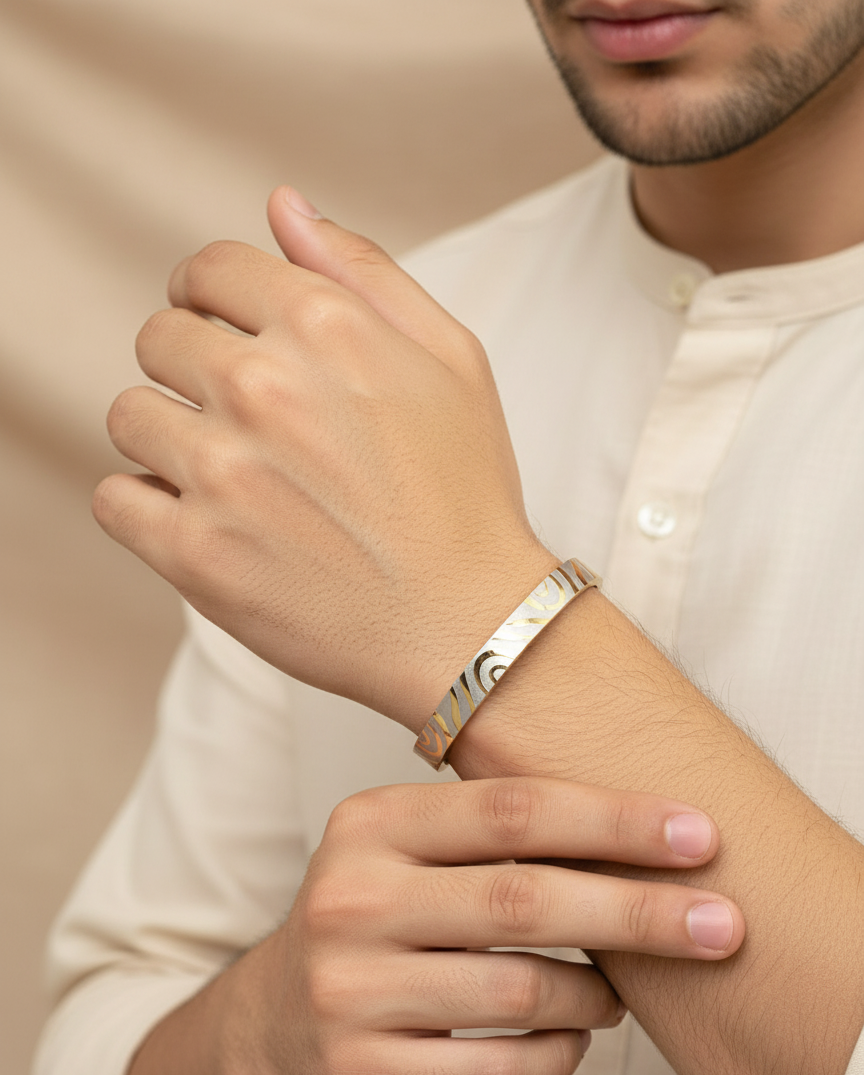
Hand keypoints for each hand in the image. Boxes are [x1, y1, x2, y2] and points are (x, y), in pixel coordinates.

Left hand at [94, 188, 550, 730]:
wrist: (470, 624)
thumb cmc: (467, 493)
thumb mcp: (451, 358)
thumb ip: (364, 270)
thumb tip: (283, 205)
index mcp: (326, 325)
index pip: (208, 270)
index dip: (213, 299)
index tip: (225, 331)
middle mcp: (264, 387)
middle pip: (157, 339)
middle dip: (191, 367)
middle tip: (241, 419)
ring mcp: (222, 473)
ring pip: (129, 416)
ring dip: (168, 438)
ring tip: (229, 477)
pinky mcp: (194, 553)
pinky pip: (114, 499)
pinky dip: (145, 507)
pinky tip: (204, 521)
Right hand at [238, 777, 741, 1074]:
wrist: (277, 1020)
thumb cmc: (374, 918)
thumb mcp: (408, 851)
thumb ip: (499, 834)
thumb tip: (646, 834)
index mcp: (371, 823)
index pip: (513, 810)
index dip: (614, 821)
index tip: (695, 836)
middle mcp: (352, 899)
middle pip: (525, 899)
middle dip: (638, 911)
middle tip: (719, 924)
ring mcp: (349, 989)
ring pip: (519, 990)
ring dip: (596, 994)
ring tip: (621, 994)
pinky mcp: (361, 1070)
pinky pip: (495, 1068)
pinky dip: (555, 1054)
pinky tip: (572, 1037)